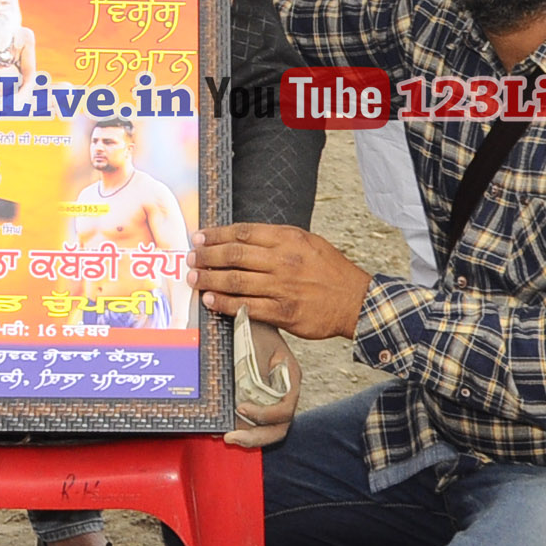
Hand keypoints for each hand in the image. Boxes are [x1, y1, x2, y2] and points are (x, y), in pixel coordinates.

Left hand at [195, 222, 370, 341]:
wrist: (355, 300)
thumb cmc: (330, 270)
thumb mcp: (308, 241)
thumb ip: (277, 239)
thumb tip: (242, 238)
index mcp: (289, 239)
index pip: (244, 232)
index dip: (217, 234)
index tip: (200, 237)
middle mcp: (284, 261)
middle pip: (234, 255)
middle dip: (207, 256)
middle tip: (190, 257)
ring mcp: (283, 288)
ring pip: (236, 281)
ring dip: (209, 279)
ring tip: (193, 278)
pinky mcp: (284, 313)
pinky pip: (247, 307)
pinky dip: (225, 303)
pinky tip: (211, 300)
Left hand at [225, 315, 302, 449]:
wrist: (248, 320)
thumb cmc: (255, 328)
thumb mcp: (256, 346)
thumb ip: (256, 371)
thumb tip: (245, 398)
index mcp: (290, 379)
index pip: (285, 410)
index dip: (265, 415)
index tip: (241, 408)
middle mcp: (283, 393)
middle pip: (277, 428)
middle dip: (255, 437)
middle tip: (231, 438)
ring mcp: (270, 399)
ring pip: (266, 429)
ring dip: (246, 436)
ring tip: (225, 436)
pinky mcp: (256, 400)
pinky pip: (252, 421)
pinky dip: (239, 427)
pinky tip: (222, 426)